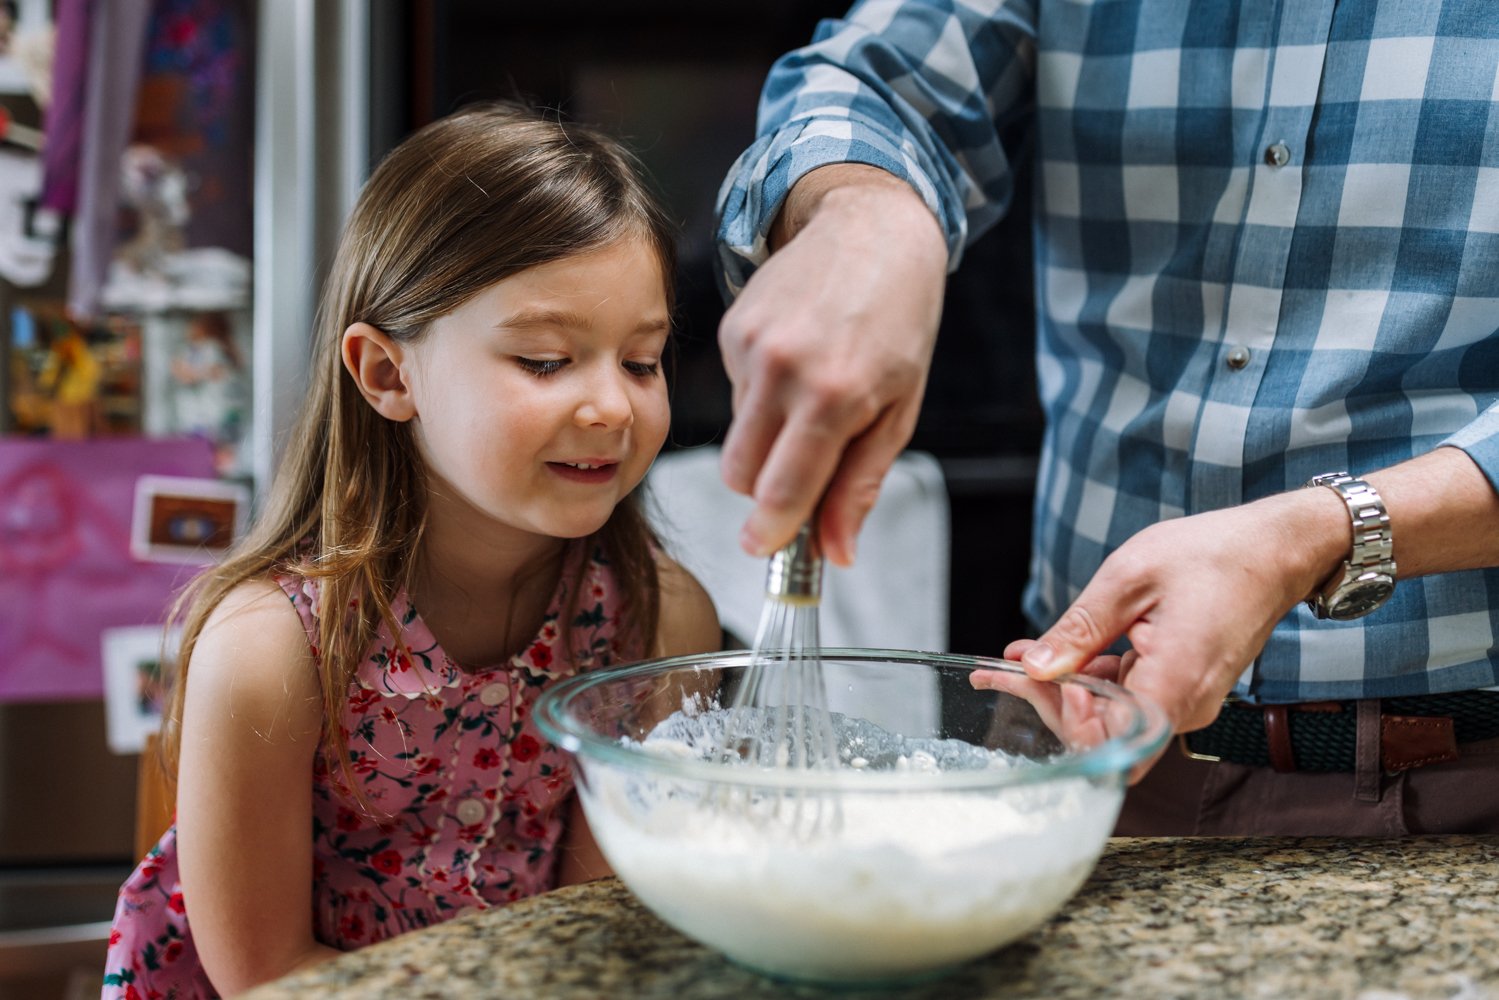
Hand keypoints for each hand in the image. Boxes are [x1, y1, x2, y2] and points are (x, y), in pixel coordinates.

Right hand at [718, 165, 947, 564]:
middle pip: (739, 473)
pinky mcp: (732, 327)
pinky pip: (735, 391)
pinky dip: (762, 392)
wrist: (872, 228)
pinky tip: (796, 358)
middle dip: (763, 487)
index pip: (782, 488)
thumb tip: (836, 553)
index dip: (770, 530)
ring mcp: (752, 345)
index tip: (764, 549)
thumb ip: (859, 485)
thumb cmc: (899, 321)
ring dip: (766, 436)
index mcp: (836, 395)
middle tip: (801, 470)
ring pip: (736, 435)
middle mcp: (785, 368)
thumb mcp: (899, 409)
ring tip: (812, 392)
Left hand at [1016, 489, 1347, 736]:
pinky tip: (1057, 657)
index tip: (1035, 681)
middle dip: (1051, 703)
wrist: (1275, 550)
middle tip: (1006, 667)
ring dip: (1065, 692)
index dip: (1065, 723)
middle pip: (1105, 735)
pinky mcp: (1182, 689)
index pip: (1109, 747)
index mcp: (1175, 685)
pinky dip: (1091, 681)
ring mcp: (1186, 701)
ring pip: (1113, 717)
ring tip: (1014, 662)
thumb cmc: (1213, 556)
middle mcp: (1185, 707)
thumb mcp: (1128, 579)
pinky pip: (1130, 699)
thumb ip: (1079, 630)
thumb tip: (1034, 667)